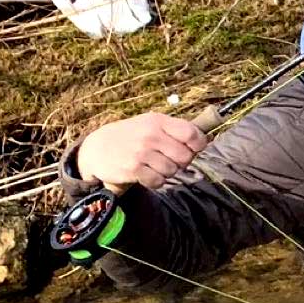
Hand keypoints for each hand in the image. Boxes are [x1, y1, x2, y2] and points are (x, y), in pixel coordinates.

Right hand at [76, 112, 207, 192]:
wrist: (96, 148)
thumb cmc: (131, 136)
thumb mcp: (151, 125)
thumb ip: (176, 130)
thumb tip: (206, 139)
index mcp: (158, 121)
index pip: (193, 134)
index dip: (197, 145)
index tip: (191, 149)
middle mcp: (150, 135)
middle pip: (185, 157)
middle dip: (180, 162)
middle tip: (168, 160)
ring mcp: (141, 152)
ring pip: (173, 171)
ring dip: (166, 173)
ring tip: (153, 166)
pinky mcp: (133, 169)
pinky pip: (158, 181)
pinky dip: (155, 181)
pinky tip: (146, 174)